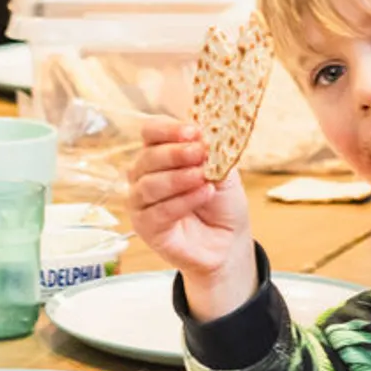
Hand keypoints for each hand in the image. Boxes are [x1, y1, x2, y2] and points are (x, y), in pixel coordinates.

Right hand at [128, 118, 256, 319]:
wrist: (229, 240)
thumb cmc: (222, 203)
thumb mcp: (223, 171)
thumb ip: (211, 154)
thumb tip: (202, 136)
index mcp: (160, 153)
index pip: (151, 132)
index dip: (169, 130)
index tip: (192, 132)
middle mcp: (144, 174)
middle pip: (148, 156)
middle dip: (175, 153)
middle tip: (200, 153)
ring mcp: (141, 202)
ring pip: (149, 184)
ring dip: (178, 178)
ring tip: (204, 177)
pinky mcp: (145, 228)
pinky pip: (157, 212)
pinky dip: (182, 201)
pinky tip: (203, 194)